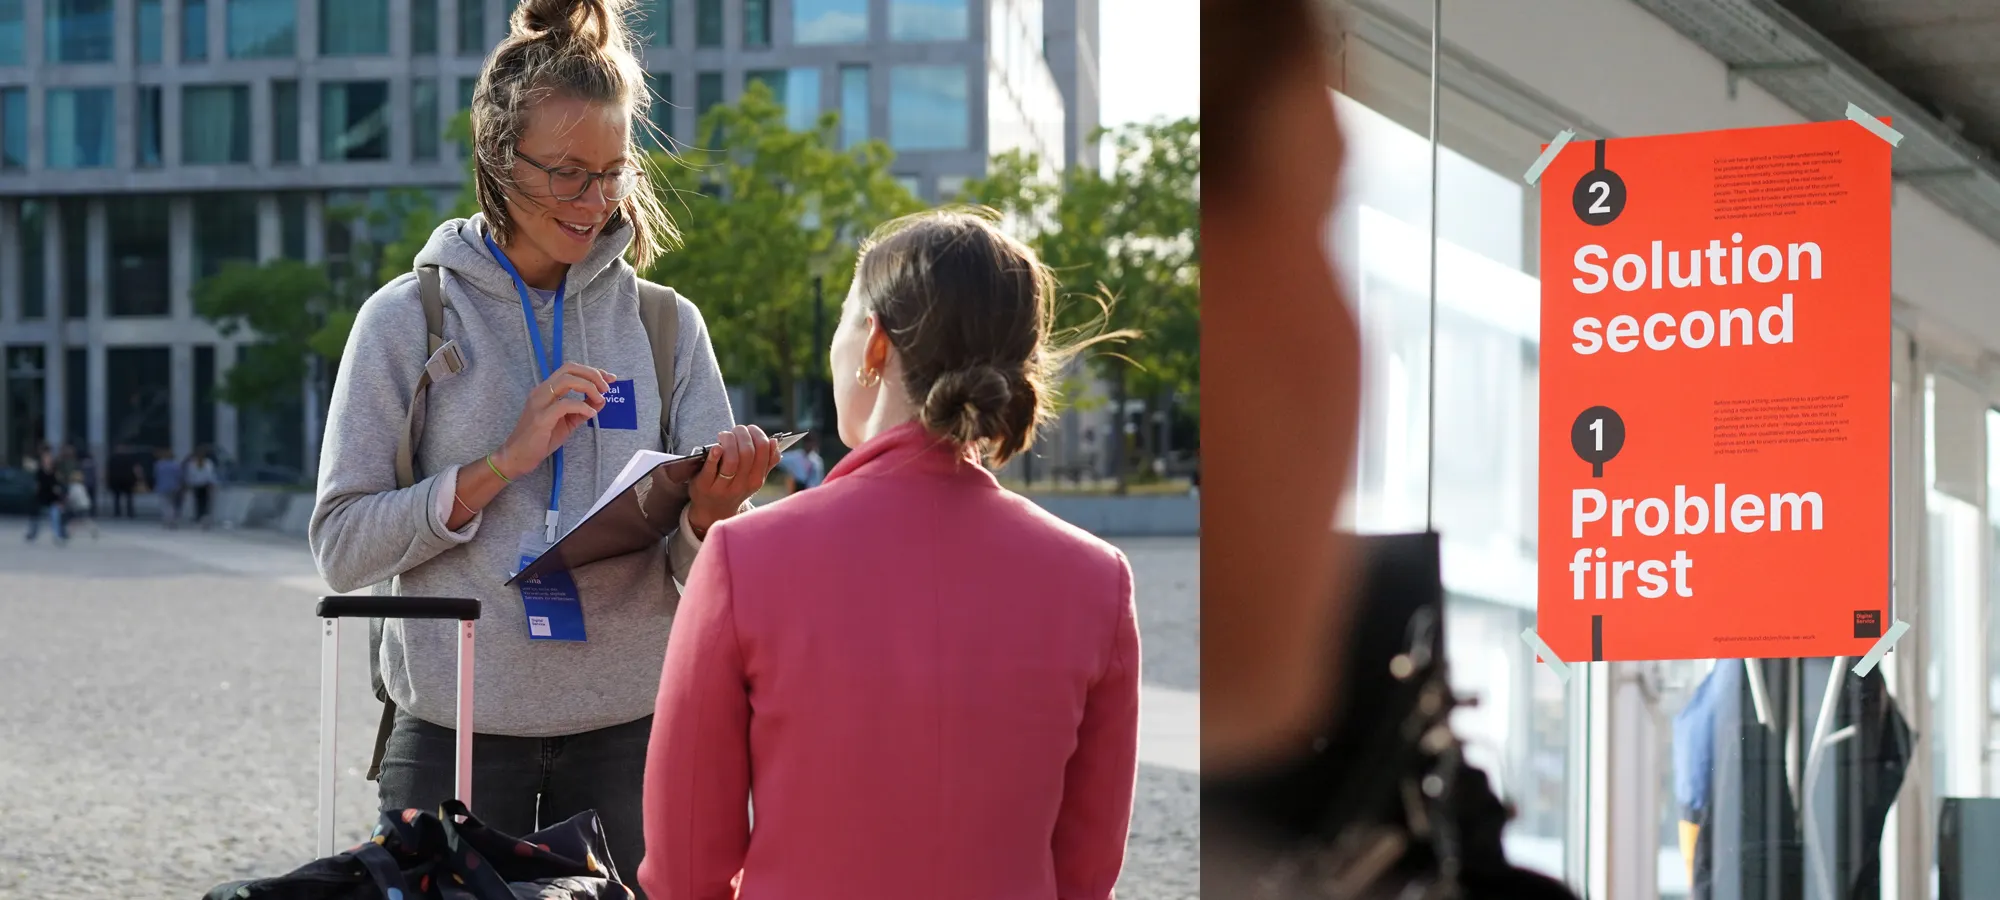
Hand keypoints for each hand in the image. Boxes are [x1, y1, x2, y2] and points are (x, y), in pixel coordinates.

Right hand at [491, 361, 614, 479]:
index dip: (592, 371)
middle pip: (569, 369)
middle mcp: (542, 391)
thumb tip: (601, 400)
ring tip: (600, 399)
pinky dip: (582, 406)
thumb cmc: (541, 439)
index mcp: (546, 389)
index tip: (610, 378)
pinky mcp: (541, 417)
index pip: (570, 369)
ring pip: (567, 380)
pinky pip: (565, 404)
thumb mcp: (567, 422)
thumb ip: (582, 410)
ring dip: (589, 387)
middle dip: (593, 374)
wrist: (518, 456)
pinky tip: (591, 414)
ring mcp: (540, 402)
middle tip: (606, 388)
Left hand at [686, 425, 779, 537]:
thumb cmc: (734, 487)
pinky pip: (711, 469)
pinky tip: (716, 447)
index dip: (758, 435)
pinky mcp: (704, 485)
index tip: (751, 429)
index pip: (763, 451)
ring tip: (725, 435)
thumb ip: (767, 462)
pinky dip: (714, 456)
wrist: (713, 510)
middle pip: (747, 453)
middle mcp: (741, 485)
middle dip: (742, 434)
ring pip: (732, 460)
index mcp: (756, 480)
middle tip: (736, 429)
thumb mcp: (753, 478)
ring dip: (729, 441)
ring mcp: (722, 487)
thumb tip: (774, 442)